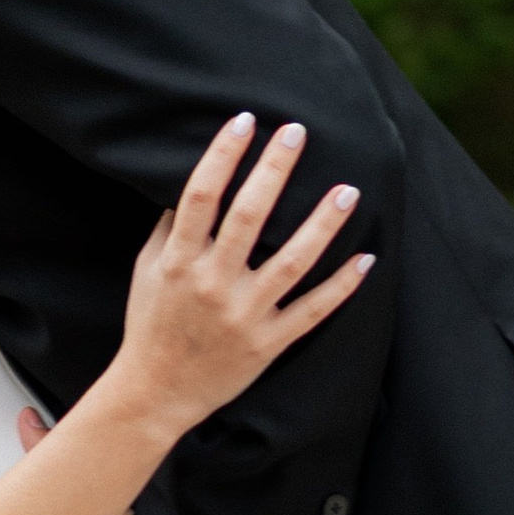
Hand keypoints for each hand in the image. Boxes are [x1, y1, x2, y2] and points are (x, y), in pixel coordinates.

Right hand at [113, 114, 373, 438]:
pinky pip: (312, 311)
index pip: (202, 196)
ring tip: (348, 190)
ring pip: (292, 261)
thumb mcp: (146, 271)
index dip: (223, 155)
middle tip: (296, 132)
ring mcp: (243, 314)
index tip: (244, 121)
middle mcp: (212, 284)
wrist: (155, 392)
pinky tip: (366, 259)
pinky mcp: (267, 343)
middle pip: (249, 216)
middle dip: (273, 170)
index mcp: (178, 261)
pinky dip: (341, 287)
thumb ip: (169, 230)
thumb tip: (192, 186)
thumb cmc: (151, 325)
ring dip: (322, 224)